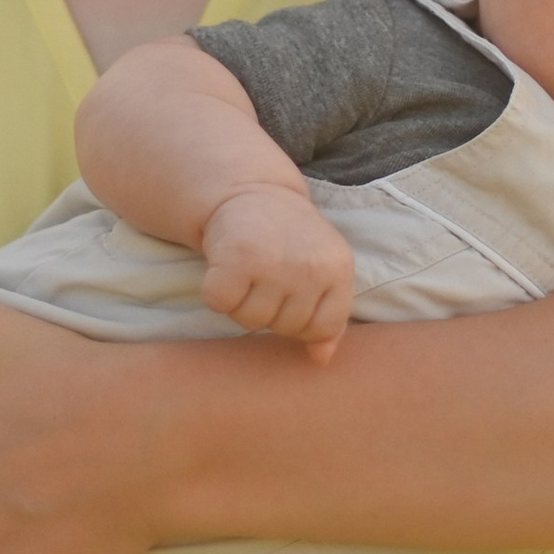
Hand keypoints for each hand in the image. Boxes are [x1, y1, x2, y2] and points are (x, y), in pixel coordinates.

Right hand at [197, 188, 354, 358]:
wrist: (251, 192)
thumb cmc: (289, 239)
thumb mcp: (322, 269)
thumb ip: (330, 316)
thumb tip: (321, 360)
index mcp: (338, 268)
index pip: (322, 328)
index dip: (301, 320)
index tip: (291, 294)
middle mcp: (310, 266)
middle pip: (284, 328)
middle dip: (270, 309)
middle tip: (266, 273)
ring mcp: (274, 263)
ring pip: (250, 321)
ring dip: (242, 302)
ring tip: (248, 270)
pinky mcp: (236, 259)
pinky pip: (220, 304)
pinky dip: (216, 292)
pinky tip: (226, 268)